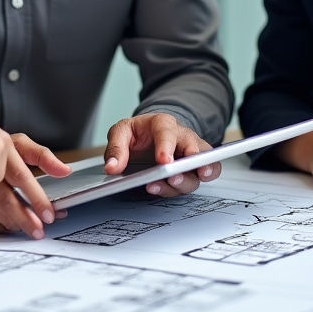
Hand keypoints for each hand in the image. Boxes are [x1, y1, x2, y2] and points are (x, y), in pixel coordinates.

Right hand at [0, 134, 70, 239]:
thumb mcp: (16, 146)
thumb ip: (41, 156)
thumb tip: (66, 171)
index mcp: (1, 155)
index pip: (21, 178)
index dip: (37, 197)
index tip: (51, 214)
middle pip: (9, 201)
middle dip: (28, 219)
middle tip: (42, 230)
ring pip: (2, 217)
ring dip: (18, 224)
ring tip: (29, 225)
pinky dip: (4, 228)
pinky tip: (9, 223)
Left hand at [104, 113, 219, 197]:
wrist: (147, 136)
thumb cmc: (138, 133)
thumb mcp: (121, 132)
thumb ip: (116, 147)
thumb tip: (112, 167)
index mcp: (163, 124)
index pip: (167, 132)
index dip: (166, 147)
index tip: (163, 160)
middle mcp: (182, 137)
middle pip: (193, 148)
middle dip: (187, 163)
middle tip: (174, 176)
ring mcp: (189, 154)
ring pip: (198, 166)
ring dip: (186, 179)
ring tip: (171, 184)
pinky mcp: (191, 169)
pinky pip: (200, 177)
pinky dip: (194, 183)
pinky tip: (176, 188)